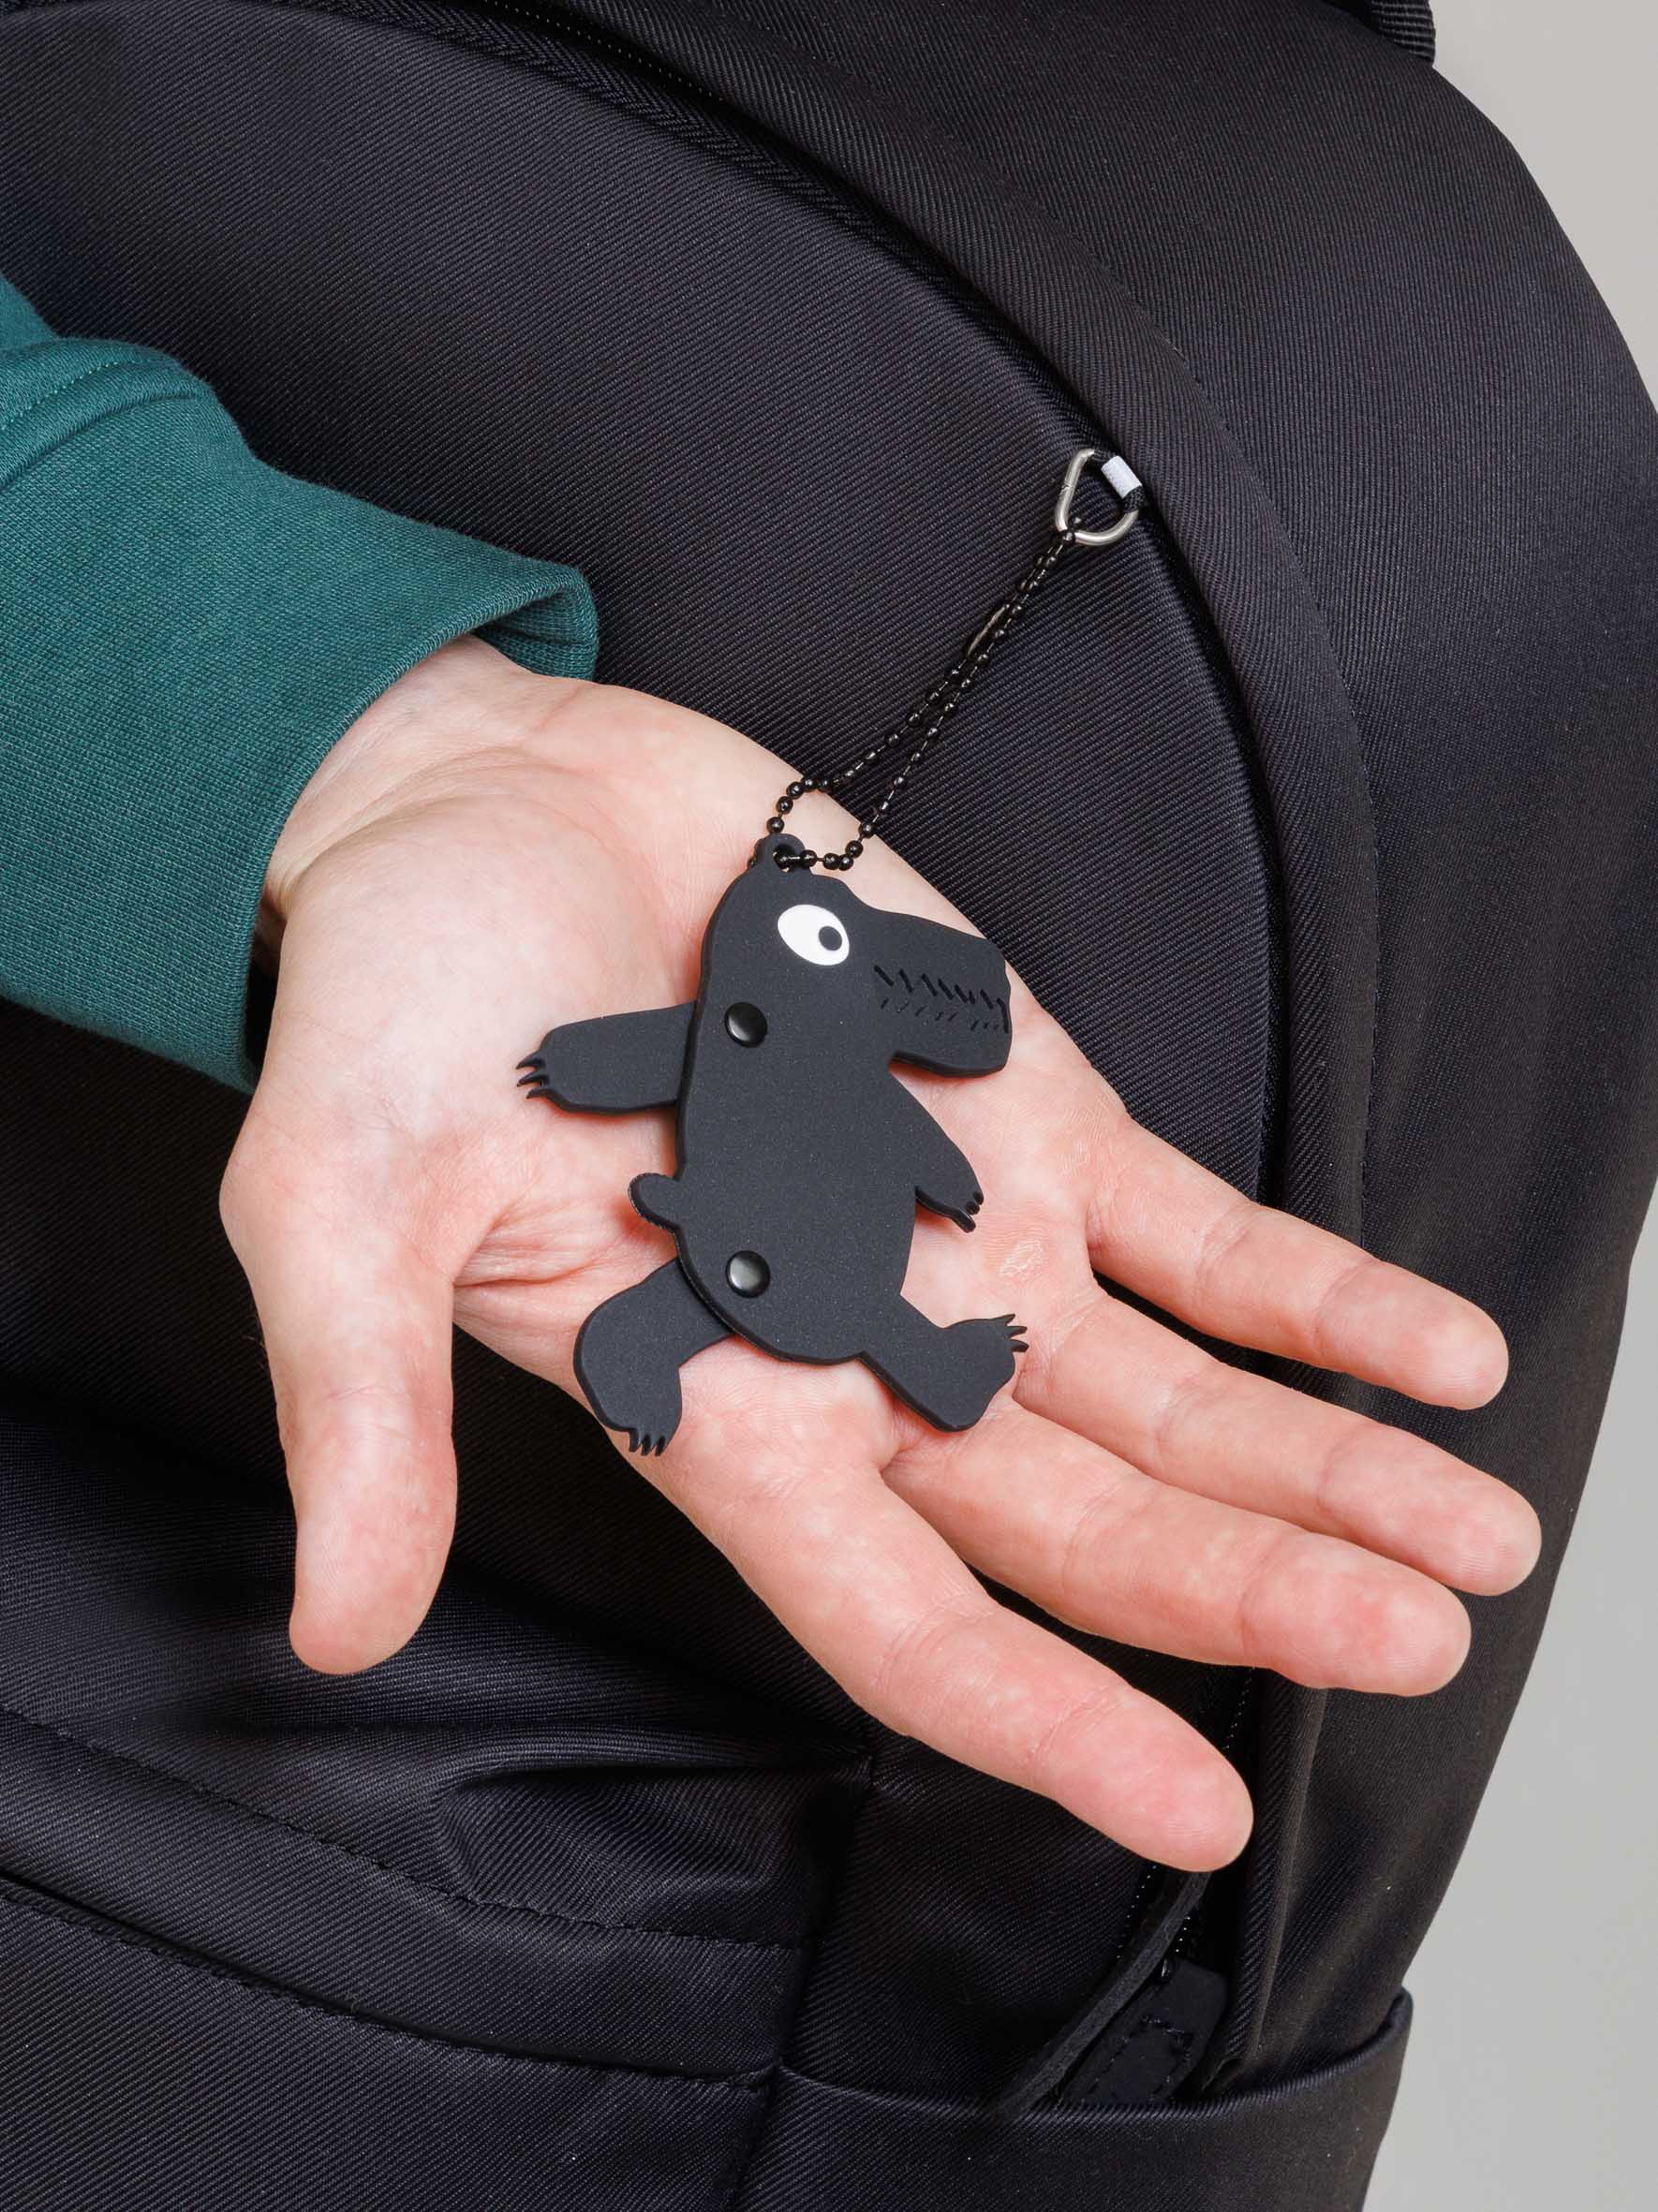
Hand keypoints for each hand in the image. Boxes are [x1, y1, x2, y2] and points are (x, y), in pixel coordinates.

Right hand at [222, 637, 1534, 1871]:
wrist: (481, 805)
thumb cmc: (391, 998)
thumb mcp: (341, 1200)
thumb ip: (364, 1402)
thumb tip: (336, 1625)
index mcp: (717, 1406)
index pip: (902, 1618)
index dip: (1043, 1719)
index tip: (1195, 1805)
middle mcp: (864, 1350)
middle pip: (1086, 1521)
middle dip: (1252, 1589)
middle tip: (1414, 1643)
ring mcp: (964, 1233)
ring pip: (1171, 1398)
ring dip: (1321, 1467)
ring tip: (1475, 1533)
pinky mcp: (1025, 1109)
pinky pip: (1200, 1232)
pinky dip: (1315, 1295)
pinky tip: (1434, 1356)